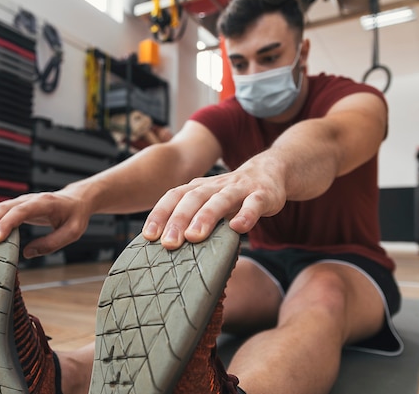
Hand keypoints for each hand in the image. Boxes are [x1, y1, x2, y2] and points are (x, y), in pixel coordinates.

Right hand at [0, 191, 90, 257]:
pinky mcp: (15, 207)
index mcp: (44, 203)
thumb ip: (52, 243)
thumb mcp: (72, 232)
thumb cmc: (75, 216)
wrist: (76, 200)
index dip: (6, 225)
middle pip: (3, 209)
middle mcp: (28, 200)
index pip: (21, 212)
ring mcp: (20, 201)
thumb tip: (26, 254)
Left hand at [142, 168, 285, 249]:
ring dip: (206, 217)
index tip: (149, 236)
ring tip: (194, 236)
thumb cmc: (232, 194)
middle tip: (168, 243)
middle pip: (193, 198)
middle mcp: (215, 186)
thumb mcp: (209, 201)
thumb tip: (167, 247)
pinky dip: (246, 215)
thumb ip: (192, 219)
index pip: (174, 196)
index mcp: (199, 187)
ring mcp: (239, 189)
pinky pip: (253, 204)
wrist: (269, 171)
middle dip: (178, 220)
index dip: (160, 214)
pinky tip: (238, 228)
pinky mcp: (262, 195)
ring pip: (220, 200)